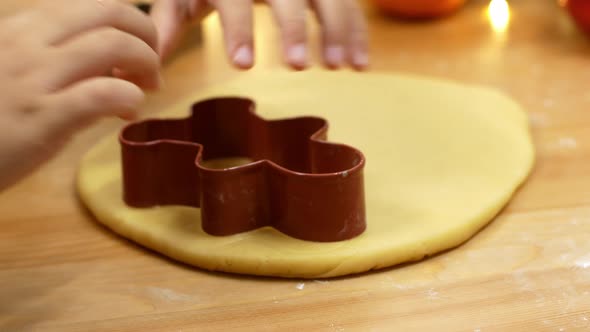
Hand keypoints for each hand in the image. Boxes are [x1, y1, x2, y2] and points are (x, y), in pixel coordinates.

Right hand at [0, 0, 160, 190]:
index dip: (130, 25)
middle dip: (147, 36)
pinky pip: (103, 93)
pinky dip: (130, 98)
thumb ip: (57, 59)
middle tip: (152, 69)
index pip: (94, 5)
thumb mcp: (14, 71)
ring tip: (146, 90)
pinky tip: (126, 113)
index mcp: (22, 27)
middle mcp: (27, 42)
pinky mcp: (40, 117)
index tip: (138, 53)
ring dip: (146, 65)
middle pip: (112, 12)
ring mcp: (32, 78)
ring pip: (114, 45)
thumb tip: (112, 67)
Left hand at [151, 0, 368, 69]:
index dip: (238, 28)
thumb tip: (150, 58)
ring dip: (338, 30)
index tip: (243, 63)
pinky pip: (348, 2)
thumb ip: (168, 19)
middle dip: (295, 27)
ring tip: (342, 67)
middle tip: (297, 64)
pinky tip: (361, 63)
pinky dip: (357, 31)